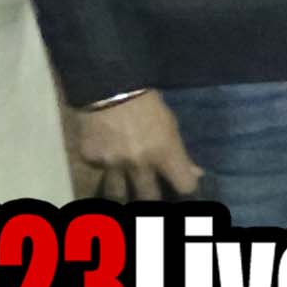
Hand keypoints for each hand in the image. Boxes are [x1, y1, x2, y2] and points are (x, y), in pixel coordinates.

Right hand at [66, 91, 202, 200]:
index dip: (186, 189)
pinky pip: (98, 172)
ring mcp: (112, 163)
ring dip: (125, 192)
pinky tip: (106, 162)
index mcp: (165, 153)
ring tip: (127, 192)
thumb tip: (195, 173)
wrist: (108, 86)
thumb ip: (180, 153)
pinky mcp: (90, 158)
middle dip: (153, 200)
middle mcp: (139, 164)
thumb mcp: (170, 125)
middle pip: (149, 198)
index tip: (183, 189)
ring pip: (119, 194)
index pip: (185, 186)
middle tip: (152, 197)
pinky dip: (103, 169)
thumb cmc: (147, 103)